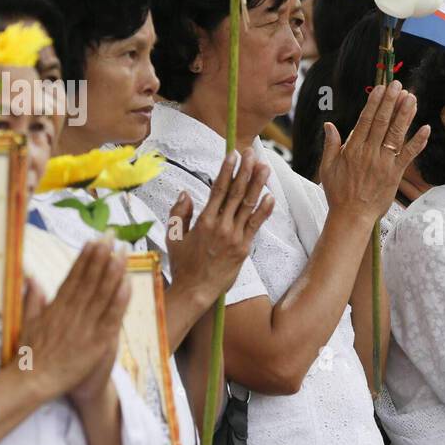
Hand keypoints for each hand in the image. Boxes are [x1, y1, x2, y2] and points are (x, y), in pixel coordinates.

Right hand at [17, 240, 130, 405]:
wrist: (32, 381)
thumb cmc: (30, 355)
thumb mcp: (28, 322)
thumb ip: (33, 299)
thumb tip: (31, 277)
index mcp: (57, 307)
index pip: (74, 276)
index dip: (85, 257)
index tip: (94, 240)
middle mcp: (71, 312)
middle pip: (89, 279)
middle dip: (102, 256)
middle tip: (112, 235)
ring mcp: (85, 326)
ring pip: (102, 293)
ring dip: (113, 271)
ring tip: (122, 251)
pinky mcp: (96, 341)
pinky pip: (111, 317)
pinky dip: (120, 299)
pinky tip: (128, 283)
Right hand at [166, 149, 273, 309]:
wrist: (195, 290)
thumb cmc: (183, 264)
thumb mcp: (173, 236)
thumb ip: (179, 213)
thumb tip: (186, 193)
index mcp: (203, 221)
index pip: (217, 189)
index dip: (227, 170)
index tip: (232, 154)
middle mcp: (221, 226)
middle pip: (236, 193)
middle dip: (245, 171)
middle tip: (252, 154)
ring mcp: (235, 237)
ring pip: (248, 206)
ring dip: (258, 185)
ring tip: (265, 167)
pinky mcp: (244, 248)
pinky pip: (255, 226)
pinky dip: (264, 211)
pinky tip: (270, 197)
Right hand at [320, 80, 428, 225]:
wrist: (351, 217)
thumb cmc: (338, 193)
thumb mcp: (327, 167)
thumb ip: (331, 145)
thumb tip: (329, 124)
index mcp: (353, 149)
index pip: (366, 120)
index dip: (375, 103)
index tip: (381, 88)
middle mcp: (370, 153)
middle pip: (383, 122)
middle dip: (391, 102)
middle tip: (398, 85)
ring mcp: (384, 163)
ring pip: (396, 134)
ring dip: (405, 115)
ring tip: (412, 98)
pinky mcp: (395, 175)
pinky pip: (409, 156)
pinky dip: (418, 142)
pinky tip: (426, 128)